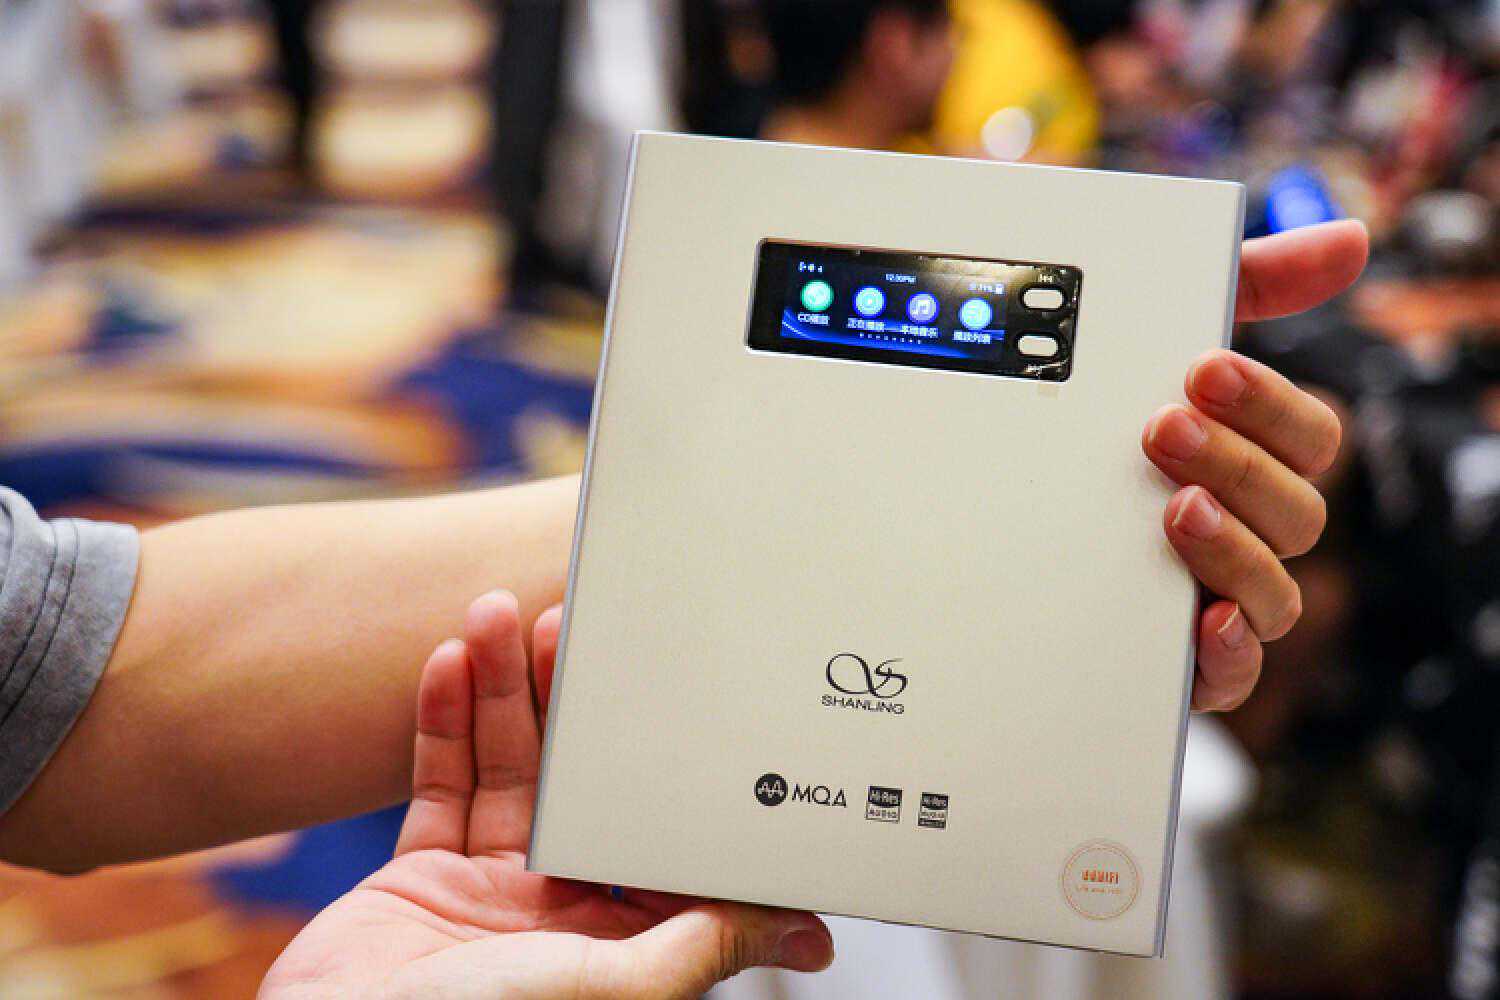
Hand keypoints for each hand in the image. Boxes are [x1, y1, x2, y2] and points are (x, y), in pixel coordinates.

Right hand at [260, 592, 833, 998]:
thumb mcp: (614, 988)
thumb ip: (702, 944)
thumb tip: (808, 930)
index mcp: (618, 942)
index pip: (658, 834)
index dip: (663, 761)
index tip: (665, 688)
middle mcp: (559, 911)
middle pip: (579, 781)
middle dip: (570, 701)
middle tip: (568, 624)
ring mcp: (489, 891)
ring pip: (507, 770)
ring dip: (500, 691)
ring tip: (494, 616)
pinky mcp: (421, 878)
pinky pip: (439, 786)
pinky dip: (441, 723)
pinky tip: (447, 665)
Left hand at [1144, 219, 1367, 711]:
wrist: (989, 522)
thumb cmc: (1100, 425)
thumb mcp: (1155, 343)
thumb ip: (1247, 287)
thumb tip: (1348, 239)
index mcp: (1252, 460)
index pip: (1308, 437)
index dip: (1267, 402)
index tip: (1200, 370)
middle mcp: (1248, 530)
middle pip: (1297, 511)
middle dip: (1236, 465)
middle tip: (1161, 430)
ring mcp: (1219, 598)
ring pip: (1276, 591)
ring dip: (1233, 547)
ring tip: (1173, 511)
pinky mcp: (1182, 663)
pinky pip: (1234, 675)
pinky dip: (1227, 653)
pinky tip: (1201, 622)